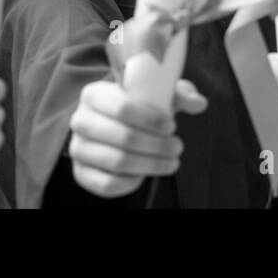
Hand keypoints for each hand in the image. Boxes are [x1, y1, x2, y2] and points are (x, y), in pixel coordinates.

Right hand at [68, 78, 207, 197]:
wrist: (111, 125)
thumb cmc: (135, 107)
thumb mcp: (154, 94)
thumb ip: (177, 94)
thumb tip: (199, 102)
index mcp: (93, 93)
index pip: (123, 107)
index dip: (151, 119)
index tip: (171, 125)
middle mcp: (80, 120)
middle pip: (123, 137)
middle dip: (157, 145)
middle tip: (178, 146)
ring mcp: (78, 148)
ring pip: (118, 162)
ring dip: (151, 164)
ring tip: (171, 161)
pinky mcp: (81, 173)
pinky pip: (107, 184)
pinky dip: (131, 182)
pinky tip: (146, 173)